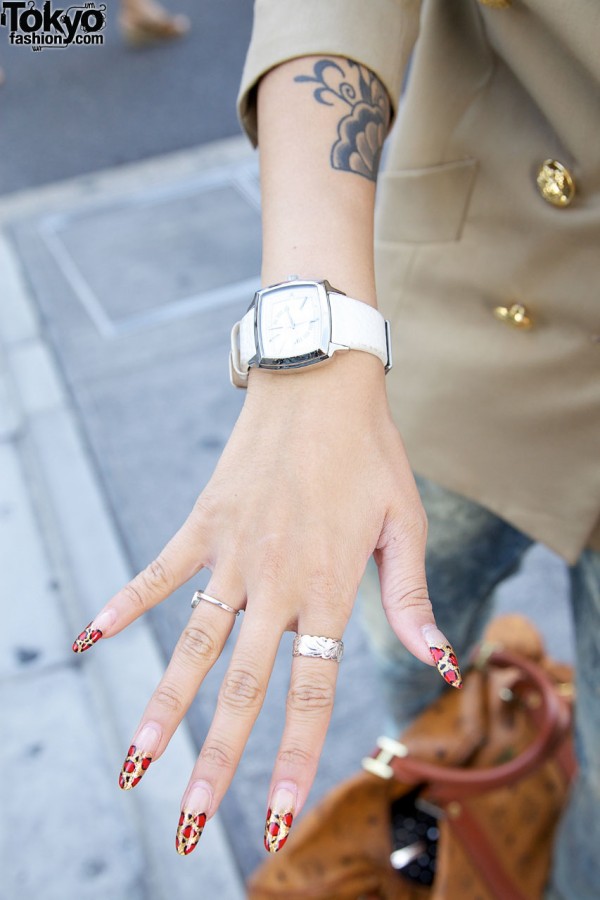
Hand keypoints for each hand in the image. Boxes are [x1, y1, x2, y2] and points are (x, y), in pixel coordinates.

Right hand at [71, 350, 461, 855]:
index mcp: (328, 587)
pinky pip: (160, 570)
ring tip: (133, 764)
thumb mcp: (405, 522)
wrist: (320, 382)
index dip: (291, 758)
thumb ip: (410, 598)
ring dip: (162, 706)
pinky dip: (127, 602)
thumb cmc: (370, 453)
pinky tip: (91, 636)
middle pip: (242, 687)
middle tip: (185, 822)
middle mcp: (276, 581)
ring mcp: (233, 552)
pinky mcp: (204, 521)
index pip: (309, 692)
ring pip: (193, 644)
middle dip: (216, 761)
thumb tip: (437, 664)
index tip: (270, 818)